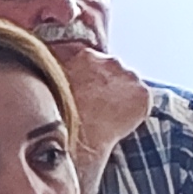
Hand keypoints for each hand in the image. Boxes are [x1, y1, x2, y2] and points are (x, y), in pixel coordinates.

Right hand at [48, 37, 152, 170]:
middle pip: (113, 70)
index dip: (91, 76)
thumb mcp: (50, 85)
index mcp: (86, 56)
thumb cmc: (60, 115)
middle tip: (98, 102)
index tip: (88, 88)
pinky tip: (121, 119)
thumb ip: (57, 71)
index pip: (94, 61)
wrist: (80, 138)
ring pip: (129, 83)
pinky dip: (135, 108)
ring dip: (122, 94)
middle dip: (108, 83)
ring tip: (108, 113)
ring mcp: (129, 77)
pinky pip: (142, 99)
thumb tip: (54, 68)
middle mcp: (110, 61)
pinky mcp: (143, 94)